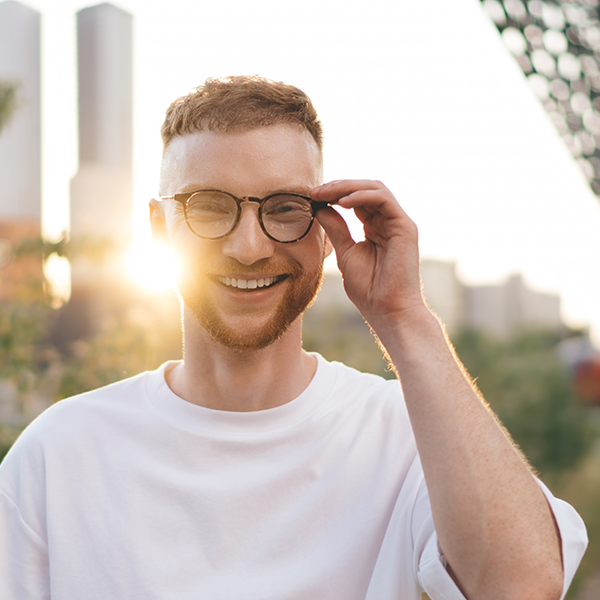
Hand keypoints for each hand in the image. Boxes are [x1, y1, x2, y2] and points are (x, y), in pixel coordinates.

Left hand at [311, 180, 424, 328]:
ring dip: (348, 187)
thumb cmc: (369, 289)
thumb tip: (320, 208)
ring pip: (375, 189)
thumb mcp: (345, 253)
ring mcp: (398, 223)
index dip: (333, 194)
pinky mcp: (405, 227)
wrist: (387, 310)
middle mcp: (388, 222)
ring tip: (326, 193)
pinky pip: (384, 200)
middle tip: (315, 192)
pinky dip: (362, 196)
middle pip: (365, 189)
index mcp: (375, 227)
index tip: (311, 197)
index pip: (355, 200)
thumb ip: (336, 229)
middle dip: (338, 186)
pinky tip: (343, 202)